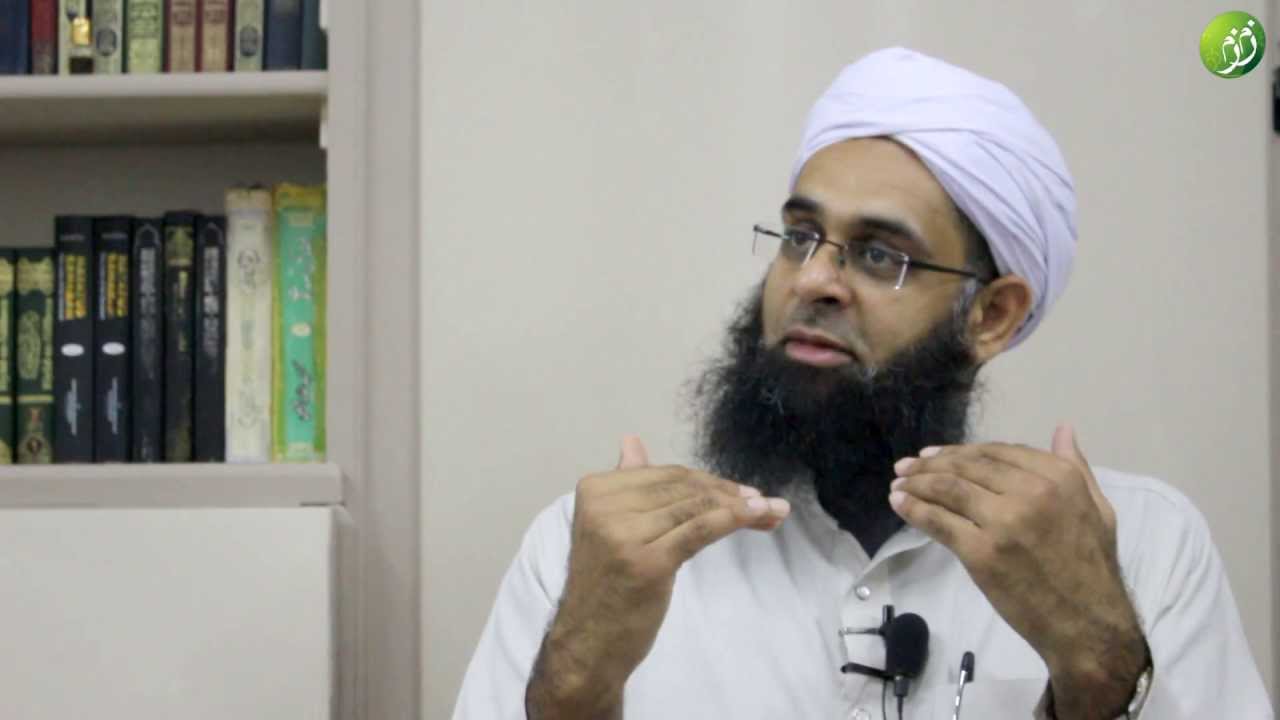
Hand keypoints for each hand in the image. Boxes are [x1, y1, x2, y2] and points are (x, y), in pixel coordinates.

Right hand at [525, 435, 790, 719]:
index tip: (742, 491)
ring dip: (741, 506)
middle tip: (765, 501)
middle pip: (683, 488)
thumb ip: (627, 484)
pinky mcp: (648, 561)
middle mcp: (605, 506)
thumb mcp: (609, 528)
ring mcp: (625, 534)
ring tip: (772, 510)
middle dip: (729, 493)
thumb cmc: (605, 587)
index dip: (708, 481)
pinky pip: (700, 529)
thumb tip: (632, 440)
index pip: (665, 475)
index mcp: (595, 490)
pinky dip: (734, 519)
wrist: (587, 644)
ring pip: (696, 507)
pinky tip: (759, 516)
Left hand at [888, 425, 1146, 718]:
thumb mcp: (1098, 509)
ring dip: (917, 482)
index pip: (997, 453)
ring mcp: (1004, 521)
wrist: (1089, 625)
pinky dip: (914, 509)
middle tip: (907, 465)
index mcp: (1059, 477)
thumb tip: (1062, 428)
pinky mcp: (982, 552)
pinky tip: (900, 503)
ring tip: (898, 481)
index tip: (937, 454)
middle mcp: (1031, 492)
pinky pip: (939, 522)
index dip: (962, 451)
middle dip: (932, 463)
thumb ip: (1076, 467)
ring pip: (949, 489)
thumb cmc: (1093, 569)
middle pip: (968, 466)